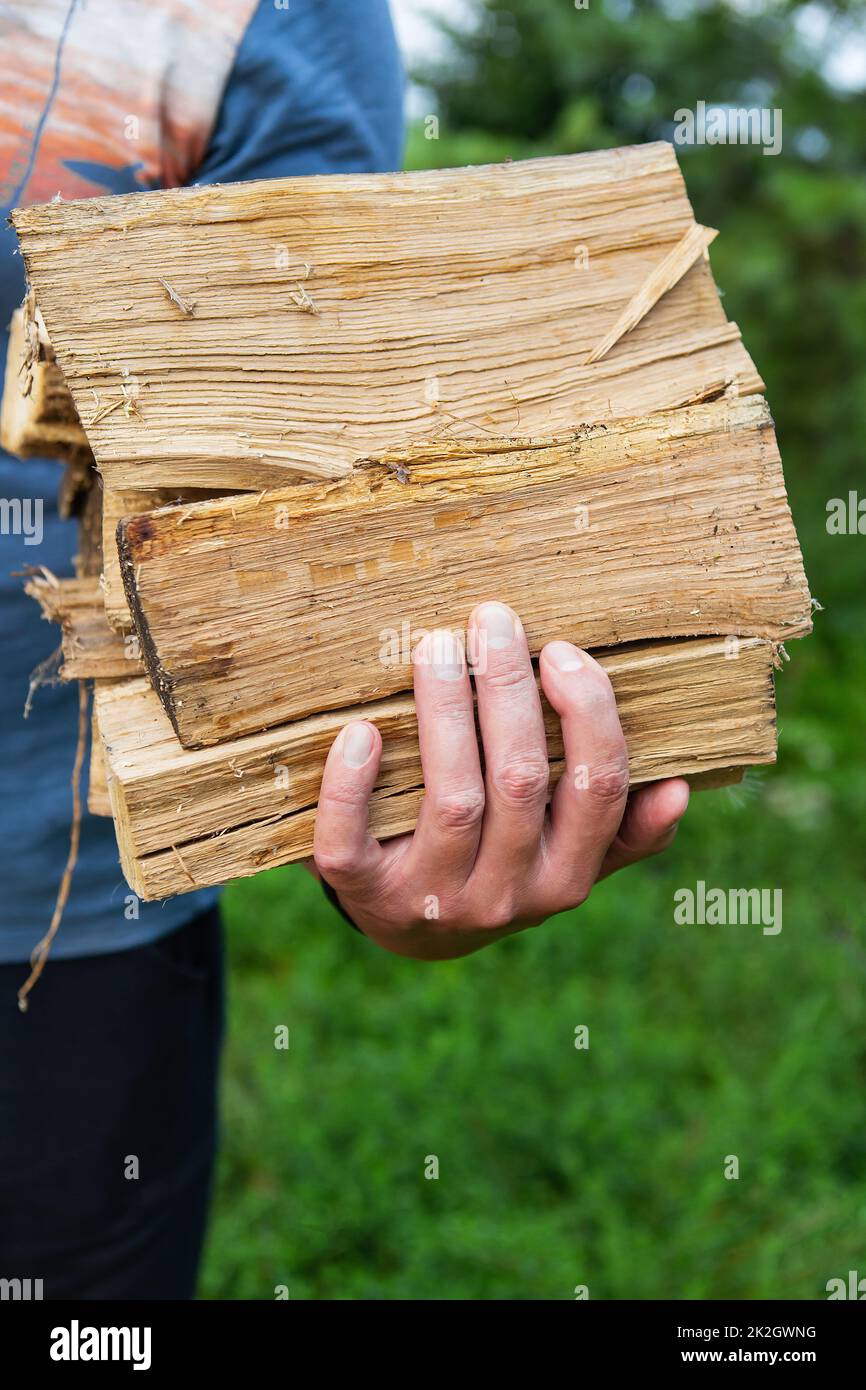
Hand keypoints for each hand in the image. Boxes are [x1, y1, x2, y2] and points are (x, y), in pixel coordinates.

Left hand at [312, 602, 688, 959]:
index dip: (587, 715)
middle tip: (492, 618)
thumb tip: (679, 788)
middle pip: (519, 782)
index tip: (561, 649)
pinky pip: (350, 846)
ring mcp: (434, 899)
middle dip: (507, 690)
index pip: (598, 790)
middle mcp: (506, 895)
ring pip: (451, 800)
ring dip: (444, 713)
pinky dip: (352, 787)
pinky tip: (360, 732)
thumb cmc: (502, 863)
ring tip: (435, 645)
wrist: (414, 928)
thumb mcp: (568, 856)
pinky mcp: (366, 895)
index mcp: (565, 878)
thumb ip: (623, 828)